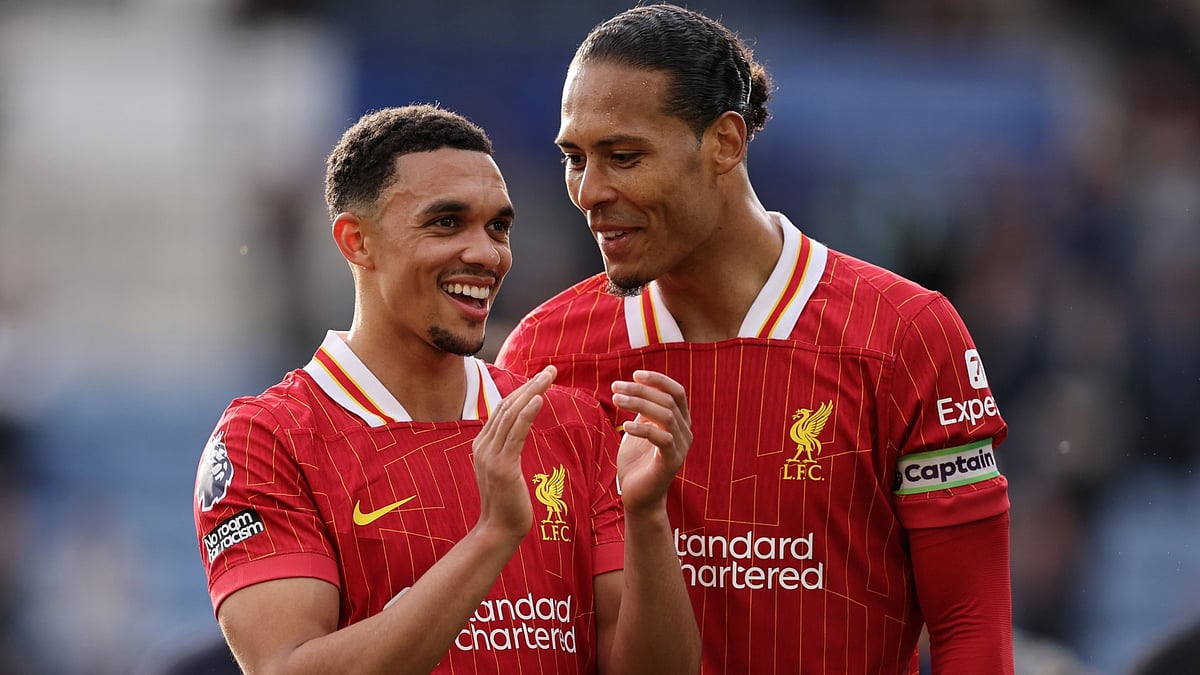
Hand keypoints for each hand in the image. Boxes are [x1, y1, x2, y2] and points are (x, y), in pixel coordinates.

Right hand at [471, 365, 556, 544]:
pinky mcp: (503, 466)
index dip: (523, 390)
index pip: (503, 408)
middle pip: (508, 405)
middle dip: (531, 384)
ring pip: (512, 414)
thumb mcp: (504, 470)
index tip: (542, 377)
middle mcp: (483, 445)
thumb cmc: (508, 502)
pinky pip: (516, 433)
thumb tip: (517, 433)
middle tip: (551, 369)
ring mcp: (490, 455)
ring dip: (533, 392)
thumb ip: (507, 449)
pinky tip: (539, 398)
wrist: (499, 530)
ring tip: (549, 377)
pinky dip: (527, 412)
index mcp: (482, 444)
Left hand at [611, 370, 691, 515]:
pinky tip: (624, 426)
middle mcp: (685, 432)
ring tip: (616, 400)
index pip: (677, 392)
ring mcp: (680, 447)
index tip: (635, 374)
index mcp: (680, 422)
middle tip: (615, 387)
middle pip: (668, 400)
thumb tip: (637, 385)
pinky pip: (661, 439)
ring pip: (665, 415)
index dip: (658, 379)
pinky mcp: (671, 462)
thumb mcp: (639, 429)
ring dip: (638, 404)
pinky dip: (642, 429)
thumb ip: (643, 410)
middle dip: (640, 390)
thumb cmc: (637, 462)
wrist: (638, 496)